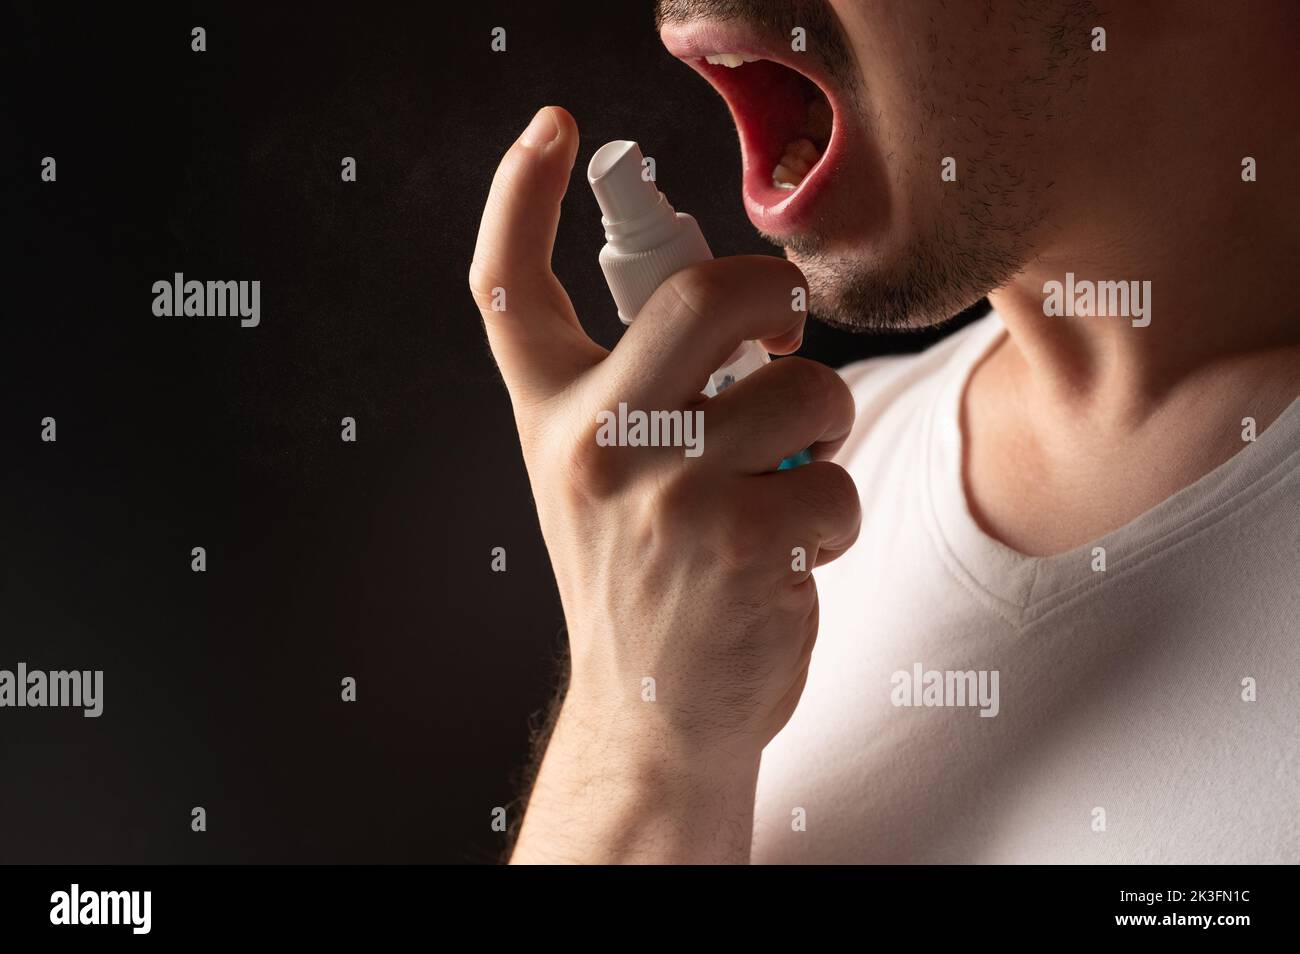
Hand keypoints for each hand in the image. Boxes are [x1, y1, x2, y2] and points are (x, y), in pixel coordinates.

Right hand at [469, 107, 860, 862]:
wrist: (651, 712)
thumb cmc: (643, 579)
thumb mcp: (602, 480)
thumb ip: (641, 392)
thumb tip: (747, 310)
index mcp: (553, 420)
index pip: (506, 289)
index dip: (517, 192)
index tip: (552, 130)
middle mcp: (594, 446)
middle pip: (702, 293)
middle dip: (776, 290)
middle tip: (787, 321)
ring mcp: (666, 495)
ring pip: (806, 388)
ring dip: (826, 423)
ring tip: (791, 474)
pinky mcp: (741, 546)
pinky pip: (836, 480)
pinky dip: (835, 511)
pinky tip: (793, 548)